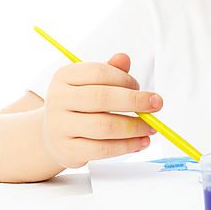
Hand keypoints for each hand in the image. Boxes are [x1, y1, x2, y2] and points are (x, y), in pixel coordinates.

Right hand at [42, 53, 161, 168]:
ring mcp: (60, 127)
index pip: (98, 72)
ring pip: (105, 127)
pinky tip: (140, 142)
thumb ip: (110, 71)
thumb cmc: (80, 104)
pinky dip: (126, 146)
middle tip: (156, 104)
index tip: (139, 86)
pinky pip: (103, 149)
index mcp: (64, 77)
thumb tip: (124, 58)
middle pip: (102, 98)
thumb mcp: (90, 83)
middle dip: (135, 101)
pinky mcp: (67, 150)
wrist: (54, 134)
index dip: (124, 79)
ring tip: (151, 128)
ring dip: (134, 127)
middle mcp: (58, 100)